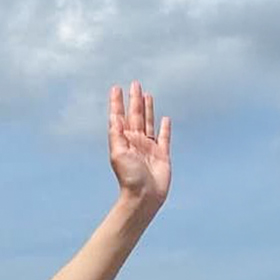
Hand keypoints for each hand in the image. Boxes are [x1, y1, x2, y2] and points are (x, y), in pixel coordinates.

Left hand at [108, 82, 170, 210]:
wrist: (144, 196)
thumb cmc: (129, 178)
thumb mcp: (118, 154)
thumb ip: (117, 135)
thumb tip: (114, 116)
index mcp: (124, 141)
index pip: (120, 117)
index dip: (118, 103)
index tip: (116, 88)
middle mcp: (136, 141)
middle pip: (135, 115)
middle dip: (134, 100)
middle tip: (134, 83)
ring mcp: (149, 147)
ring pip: (149, 122)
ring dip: (148, 108)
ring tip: (146, 95)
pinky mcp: (162, 154)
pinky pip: (164, 137)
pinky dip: (165, 127)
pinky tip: (165, 118)